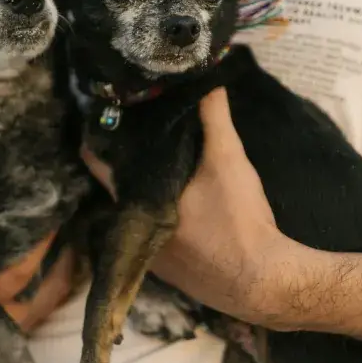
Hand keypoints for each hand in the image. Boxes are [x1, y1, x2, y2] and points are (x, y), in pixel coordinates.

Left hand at [82, 87, 301, 326]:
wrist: (263, 282)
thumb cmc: (239, 220)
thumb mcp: (228, 160)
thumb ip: (214, 119)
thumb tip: (209, 81)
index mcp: (137, 201)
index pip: (98, 163)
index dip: (99, 138)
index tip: (106, 117)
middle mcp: (133, 231)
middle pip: (117, 187)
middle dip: (124, 163)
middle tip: (135, 134)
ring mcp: (149, 256)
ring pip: (135, 213)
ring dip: (142, 191)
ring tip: (156, 163)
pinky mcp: (169, 272)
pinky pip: (153, 236)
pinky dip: (159, 217)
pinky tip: (179, 204)